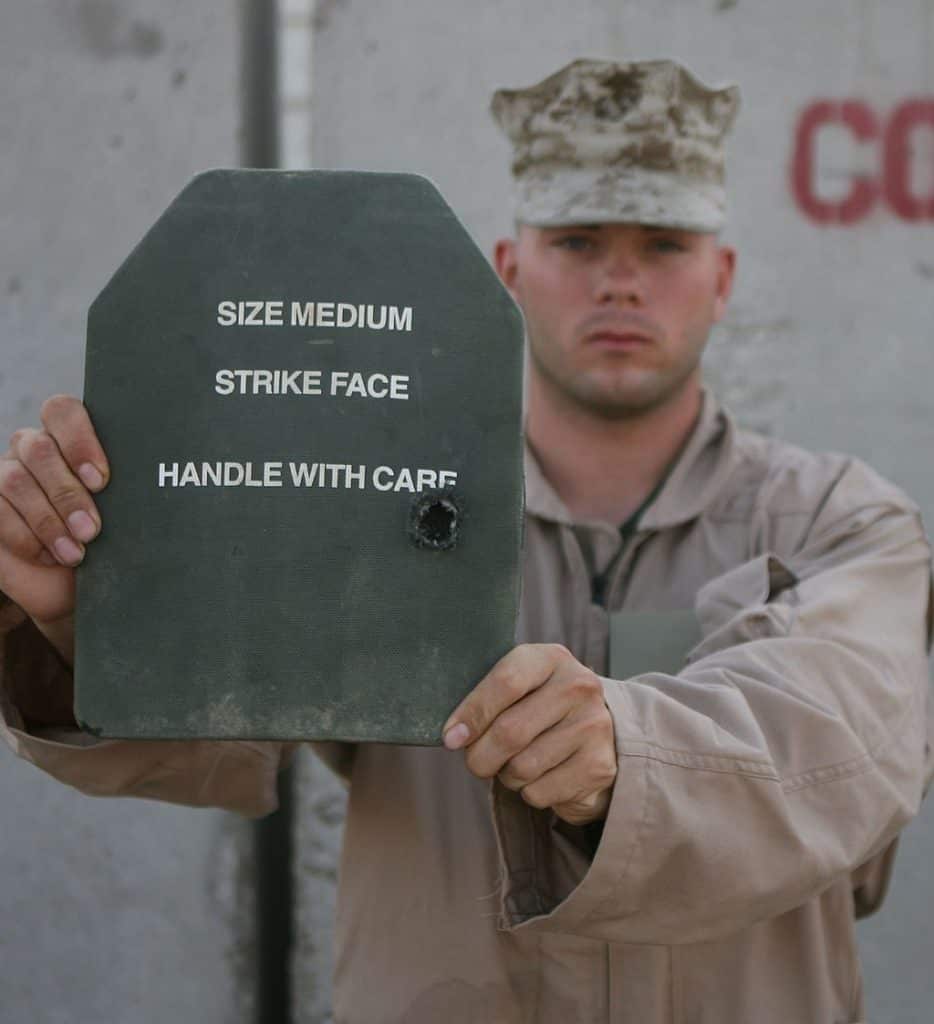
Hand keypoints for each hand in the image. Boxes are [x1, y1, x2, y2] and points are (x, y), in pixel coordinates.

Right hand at [0, 395, 108, 662]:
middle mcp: (34, 449)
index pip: (62, 412)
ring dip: (48, 520)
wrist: (79, 585)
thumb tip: (157, 484)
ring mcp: (7, 476)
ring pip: (14, 480)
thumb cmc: (112, 542)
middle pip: (38, 448)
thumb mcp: (127, 515)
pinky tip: (50, 555)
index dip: (78, 440)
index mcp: (70, 438)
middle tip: (92, 529)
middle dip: (67, 492)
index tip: (101, 480)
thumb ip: (131, 491)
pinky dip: (25, 537)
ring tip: (76, 551)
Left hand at [442, 644, 617, 825]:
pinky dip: (528, 792)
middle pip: (510, 731)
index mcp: (552, 659)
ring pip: (522, 767)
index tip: (451, 737)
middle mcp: (579, 687)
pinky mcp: (598, 766)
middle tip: (476, 762)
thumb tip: (453, 734)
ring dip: (506, 776)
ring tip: (515, 764)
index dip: (472, 713)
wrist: (598, 735)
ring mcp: (593, 726)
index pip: (506, 682)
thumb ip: (487, 698)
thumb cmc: (540, 707)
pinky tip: (541, 776)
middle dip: (480, 756)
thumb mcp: (520, 688)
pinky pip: (540, 792)